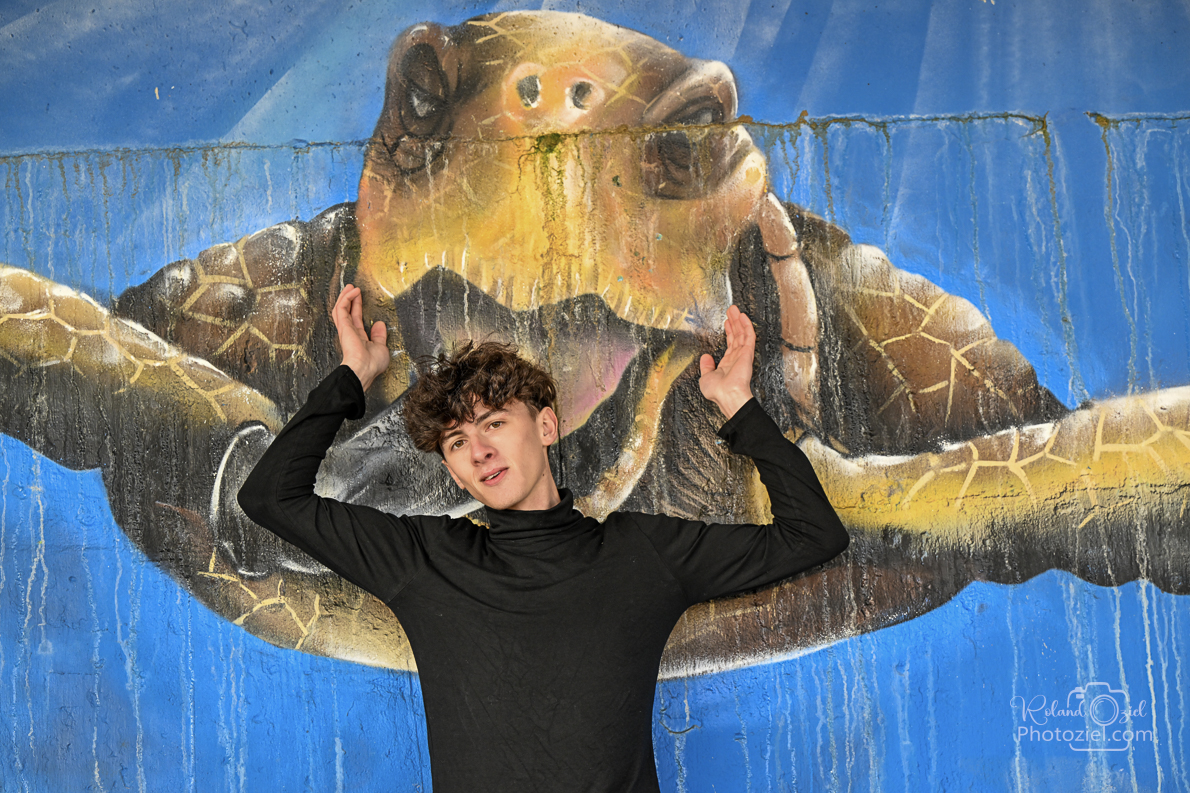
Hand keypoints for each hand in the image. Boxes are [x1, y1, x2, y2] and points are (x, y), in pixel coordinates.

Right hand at [332, 284, 388, 390]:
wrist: (363, 369)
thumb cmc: (372, 364)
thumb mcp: (381, 347)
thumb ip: (380, 335)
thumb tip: (380, 324)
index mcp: (358, 338)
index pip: (356, 319)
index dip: (357, 307)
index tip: (360, 298)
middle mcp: (350, 333)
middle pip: (347, 312)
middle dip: (349, 299)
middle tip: (353, 289)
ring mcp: (345, 329)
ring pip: (340, 309)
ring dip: (345, 296)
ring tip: (351, 287)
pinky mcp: (343, 326)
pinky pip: (341, 308)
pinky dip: (346, 298)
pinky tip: (353, 291)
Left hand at [699, 304, 754, 419]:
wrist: (727, 395)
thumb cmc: (718, 392)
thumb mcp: (705, 378)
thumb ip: (706, 366)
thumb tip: (705, 357)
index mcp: (727, 364)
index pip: (730, 344)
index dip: (729, 332)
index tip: (727, 322)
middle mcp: (736, 358)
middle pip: (736, 336)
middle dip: (734, 322)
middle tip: (731, 310)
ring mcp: (742, 355)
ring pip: (742, 333)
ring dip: (739, 320)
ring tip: (735, 309)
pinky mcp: (747, 353)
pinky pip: (748, 336)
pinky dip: (746, 325)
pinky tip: (743, 316)